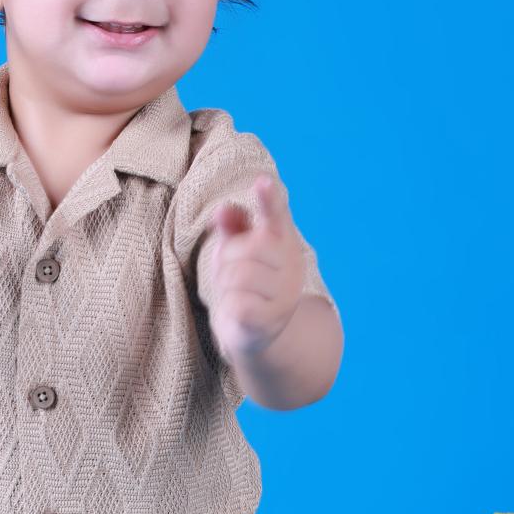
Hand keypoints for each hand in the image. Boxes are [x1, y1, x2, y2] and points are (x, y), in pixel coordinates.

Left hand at [202, 173, 306, 362]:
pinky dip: (228, 307)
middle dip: (227, 258)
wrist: (257, 331)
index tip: (262, 183)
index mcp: (282, 239)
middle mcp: (291, 264)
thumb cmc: (246, 280)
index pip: (276, 215)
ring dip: (225, 284)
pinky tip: (237, 310)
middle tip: (229, 272)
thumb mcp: (237, 250)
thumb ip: (232, 228)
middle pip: (247, 247)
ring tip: (232, 291)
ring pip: (240, 275)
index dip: (269, 199)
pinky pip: (238, 304)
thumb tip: (222, 210)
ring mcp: (285, 293)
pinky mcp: (272, 319)